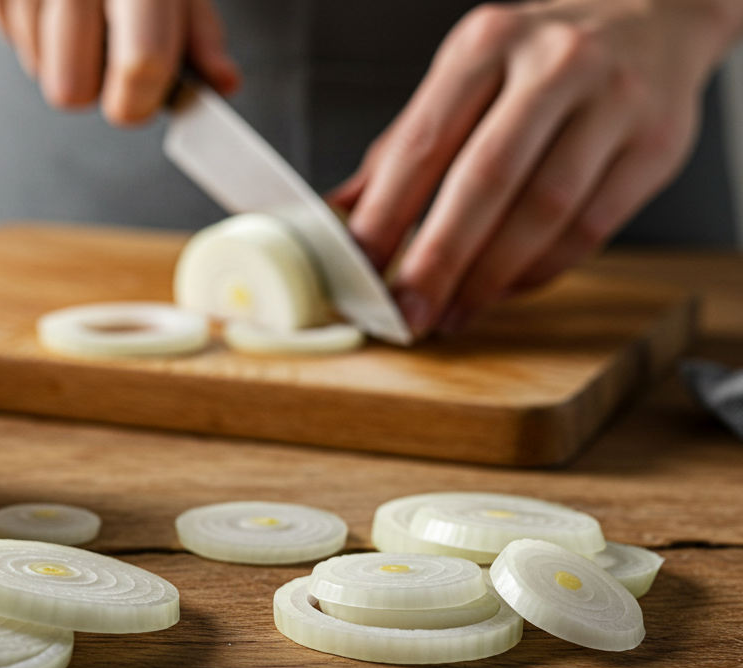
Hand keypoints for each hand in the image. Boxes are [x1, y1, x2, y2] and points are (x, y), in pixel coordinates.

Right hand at [0, 0, 240, 124]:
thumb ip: (198, 29)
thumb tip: (220, 81)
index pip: (141, 62)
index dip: (138, 102)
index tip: (137, 104)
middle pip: (72, 87)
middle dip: (91, 85)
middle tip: (104, 51)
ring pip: (37, 70)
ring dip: (59, 54)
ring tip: (78, 7)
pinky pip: (10, 39)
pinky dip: (31, 29)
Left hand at [330, 0, 742, 337]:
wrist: (654, 14)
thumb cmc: (540, 57)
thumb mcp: (465, 75)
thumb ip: (404, 146)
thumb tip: (334, 216)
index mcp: (487, 44)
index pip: (425, 142)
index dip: (387, 215)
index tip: (359, 269)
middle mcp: (555, 65)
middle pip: (485, 180)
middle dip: (439, 259)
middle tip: (408, 312)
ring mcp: (615, 103)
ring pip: (544, 211)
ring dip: (490, 277)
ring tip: (453, 312)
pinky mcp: (658, 146)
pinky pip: (591, 227)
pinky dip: (540, 270)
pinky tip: (505, 288)